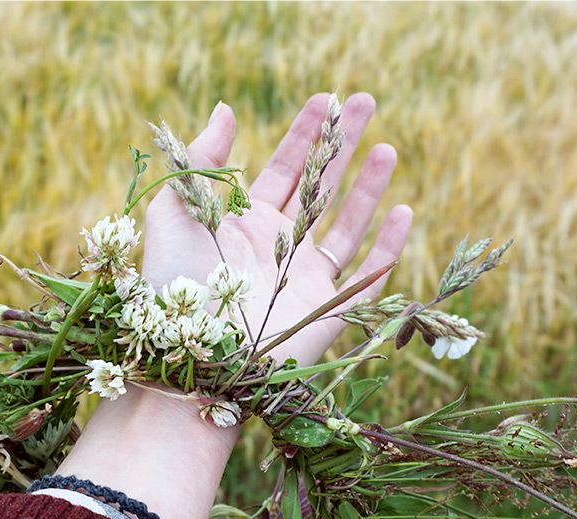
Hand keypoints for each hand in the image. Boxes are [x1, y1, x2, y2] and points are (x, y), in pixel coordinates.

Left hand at [143, 92, 413, 363]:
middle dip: (342, 145)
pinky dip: (388, 245)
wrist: (190, 362)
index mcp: (243, 226)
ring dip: (368, 187)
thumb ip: (200, 160)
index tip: (323, 98)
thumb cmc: (173, 291)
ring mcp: (305, 282)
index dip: (302, 133)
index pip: (281, 169)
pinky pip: (367, 276)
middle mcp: (278, 250)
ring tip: (387, 148)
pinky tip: (403, 210)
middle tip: (365, 101)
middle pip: (319, 187)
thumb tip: (226, 109)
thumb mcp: (175, 212)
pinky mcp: (328, 314)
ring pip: (347, 225)